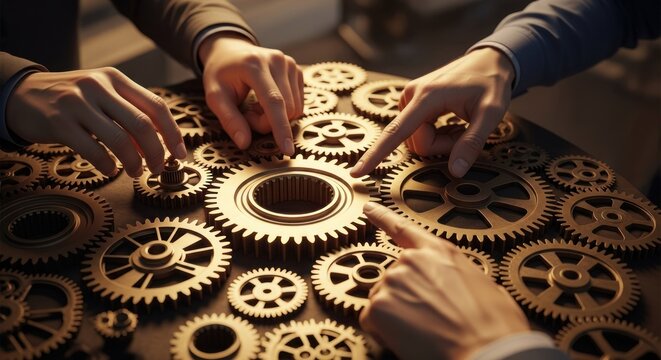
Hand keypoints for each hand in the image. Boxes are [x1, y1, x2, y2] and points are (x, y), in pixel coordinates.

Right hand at [6, 68, 185, 176]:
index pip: (156, 106)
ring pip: (120, 139)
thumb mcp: (102, 94)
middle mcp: (99, 86)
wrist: (22, 93)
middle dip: (156, 153)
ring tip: (134, 172)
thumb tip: (158, 146)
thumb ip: (129, 113)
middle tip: (157, 169)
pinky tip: (109, 169)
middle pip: (142, 125)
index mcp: (116, 79)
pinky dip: (107, 165)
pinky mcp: (59, 121)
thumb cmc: (72, 99)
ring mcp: (77, 102)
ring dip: (133, 163)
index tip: (180, 154)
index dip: (173, 133)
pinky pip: (93, 150)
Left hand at [198, 33, 303, 154]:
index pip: (274, 101)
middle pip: (285, 109)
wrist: (231, 51)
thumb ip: (229, 120)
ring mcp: (290, 64)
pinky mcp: (297, 70)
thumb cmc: (221, 74)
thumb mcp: (214, 96)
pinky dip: (282, 111)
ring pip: (294, 109)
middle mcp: (277, 61)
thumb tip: (244, 143)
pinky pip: (297, 104)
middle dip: (267, 123)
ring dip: (274, 118)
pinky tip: (266, 101)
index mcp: (254, 65)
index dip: (280, 127)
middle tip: (247, 116)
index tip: (287, 150)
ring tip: (255, 106)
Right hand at [351, 47, 514, 177]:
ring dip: (439, 140)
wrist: (490, 60)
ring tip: (460, 123)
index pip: (395, 132)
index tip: (357, 172)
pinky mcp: (413, 101)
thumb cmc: (491, 82)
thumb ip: (472, 143)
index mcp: (426, 97)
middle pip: (415, 141)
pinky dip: (436, 132)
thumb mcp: (491, 113)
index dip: (376, 155)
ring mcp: (410, 97)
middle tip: (465, 131)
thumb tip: (455, 171)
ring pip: (416, 138)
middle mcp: (411, 95)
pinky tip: (451, 120)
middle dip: (440, 146)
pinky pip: (418, 130)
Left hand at [360, 202, 529, 359]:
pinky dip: (384, 332)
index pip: (404, 229)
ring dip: (396, 315)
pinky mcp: (378, 307)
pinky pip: (372, 320)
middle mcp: (411, 262)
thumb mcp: (487, 287)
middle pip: (395, 277)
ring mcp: (392, 283)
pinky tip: (409, 339)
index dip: (383, 217)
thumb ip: (461, 276)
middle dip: (405, 297)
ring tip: (424, 330)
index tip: (369, 208)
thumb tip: (463, 287)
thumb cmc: (493, 327)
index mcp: (440, 253)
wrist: (487, 353)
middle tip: (429, 318)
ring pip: (383, 299)